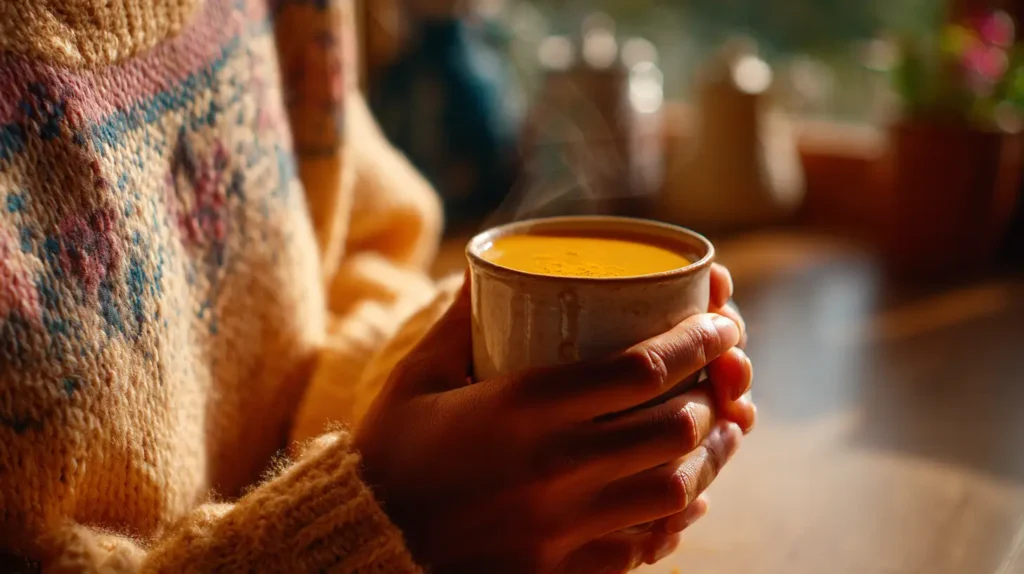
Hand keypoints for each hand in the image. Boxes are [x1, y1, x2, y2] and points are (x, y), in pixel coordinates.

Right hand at [355, 273, 753, 572]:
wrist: (365, 544)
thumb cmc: (390, 453)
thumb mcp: (419, 375)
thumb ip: (461, 320)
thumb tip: (487, 267)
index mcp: (522, 407)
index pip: (643, 368)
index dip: (699, 339)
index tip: (725, 321)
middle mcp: (553, 468)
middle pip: (675, 429)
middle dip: (713, 396)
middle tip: (719, 377)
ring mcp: (562, 527)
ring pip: (675, 490)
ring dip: (712, 456)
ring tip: (722, 430)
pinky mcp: (562, 570)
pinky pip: (645, 547)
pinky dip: (678, 517)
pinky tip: (685, 496)